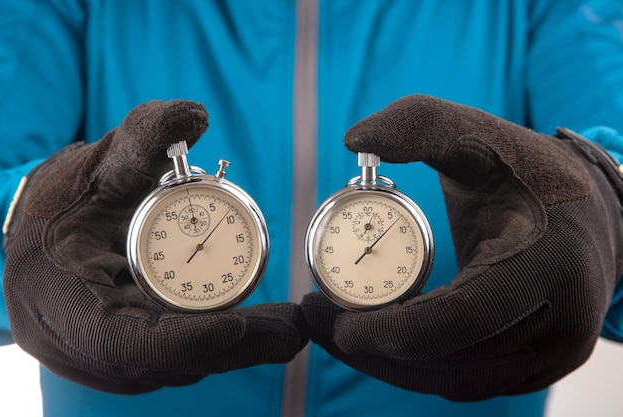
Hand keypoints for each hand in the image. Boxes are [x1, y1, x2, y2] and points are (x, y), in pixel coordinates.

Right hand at [3, 100, 307, 393]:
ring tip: (289, 330)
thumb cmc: (61, 207)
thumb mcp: (95, 170)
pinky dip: (222, 342)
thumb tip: (194, 113)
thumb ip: (141, 140)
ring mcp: (109, 356)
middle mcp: (86, 345)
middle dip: (235, 345)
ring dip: (237, 347)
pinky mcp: (132, 351)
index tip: (239, 325)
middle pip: (171, 358)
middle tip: (292, 330)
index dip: (188, 339)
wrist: (43, 245)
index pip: (131, 342)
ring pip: (181, 361)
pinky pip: (181, 354)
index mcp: (65, 303)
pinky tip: (262, 330)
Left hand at [301, 95, 622, 400]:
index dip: (384, 330)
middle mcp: (560, 326)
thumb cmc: (531, 173)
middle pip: (443, 362)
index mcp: (546, 268)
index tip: (330, 317)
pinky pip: (465, 379)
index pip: (454, 321)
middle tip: (320, 322)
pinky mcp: (538, 366)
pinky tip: (385, 337)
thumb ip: (417, 124)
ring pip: (450, 380)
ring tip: (342, 329)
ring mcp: (551, 355)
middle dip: (371, 349)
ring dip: (389, 362)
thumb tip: (352, 138)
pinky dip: (418, 364)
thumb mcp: (477, 135)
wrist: (592, 213)